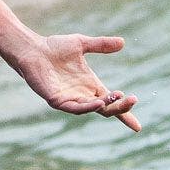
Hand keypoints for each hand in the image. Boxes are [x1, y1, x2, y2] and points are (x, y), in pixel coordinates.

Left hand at [17, 33, 139, 131]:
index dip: (124, 113)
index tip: (137, 127)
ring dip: (105, 105)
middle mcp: (82, 95)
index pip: (111, 103)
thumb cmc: (54, 47)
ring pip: (92, 109)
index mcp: (90, 85)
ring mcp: (70, 99)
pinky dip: (86, 107)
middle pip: (106, 108)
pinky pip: (74, 108)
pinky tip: (97, 103)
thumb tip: (122, 42)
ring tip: (117, 98)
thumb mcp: (82, 44)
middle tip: (133, 99)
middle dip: (120, 107)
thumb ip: (101, 45)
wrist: (33, 48)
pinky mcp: (56, 100)